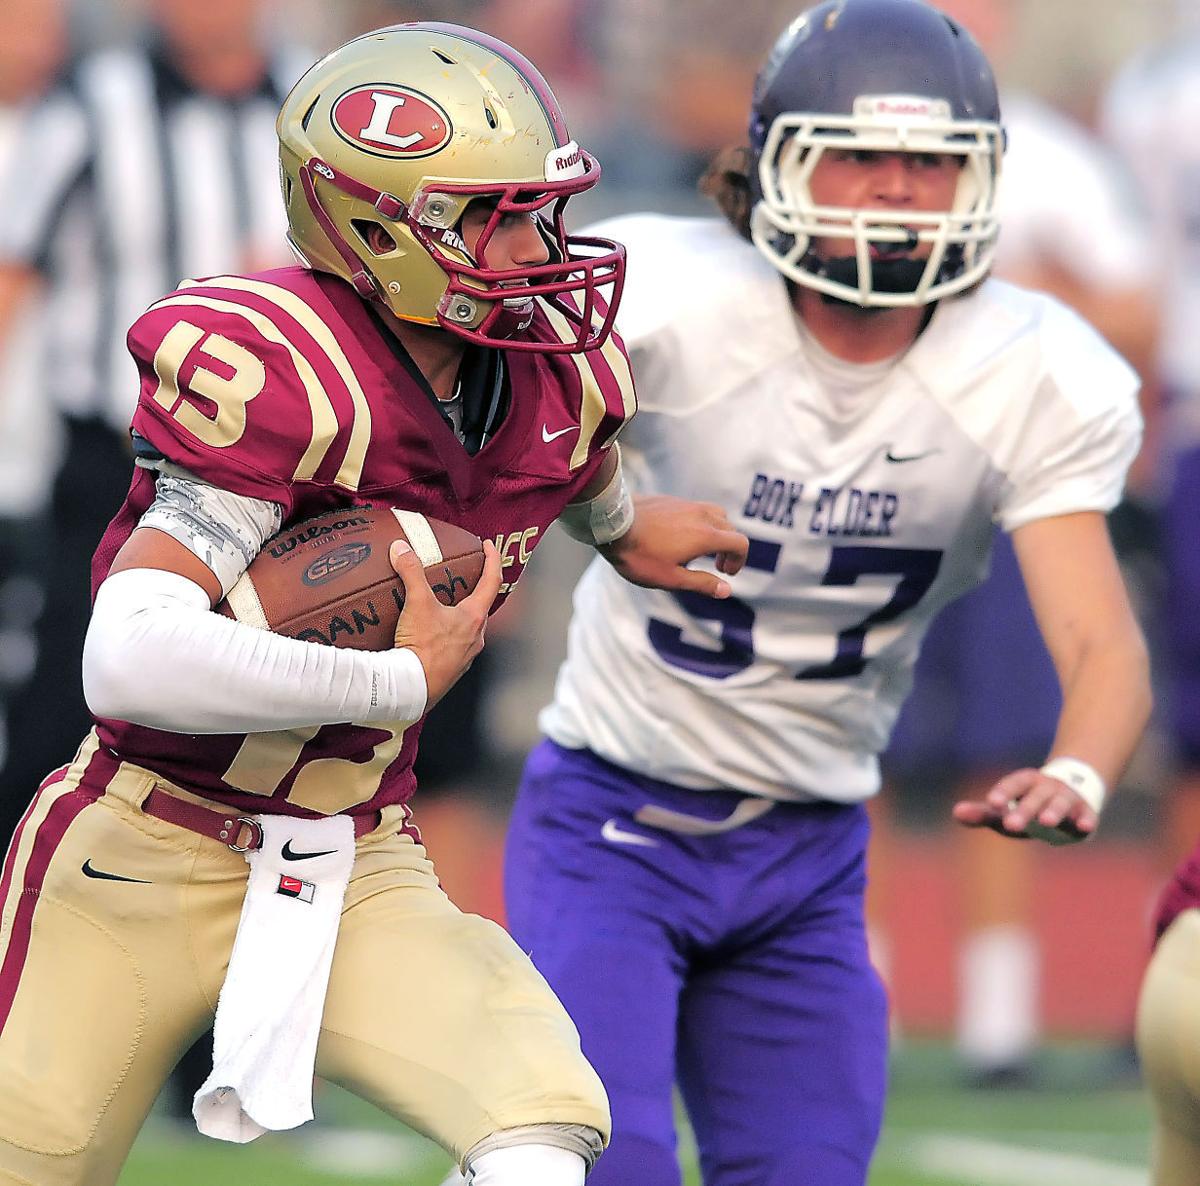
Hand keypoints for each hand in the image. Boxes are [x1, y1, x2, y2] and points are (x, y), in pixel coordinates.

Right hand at [389, 539, 501, 710]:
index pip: (491, 581)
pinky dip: (448, 634)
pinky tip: (431, 633)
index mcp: (474, 617)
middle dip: (476, 589)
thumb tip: (402, 548)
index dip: (492, 560)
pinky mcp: (452, 669)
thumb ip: (411, 572)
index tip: (488, 546)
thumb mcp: (417, 603)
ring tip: (445, 605)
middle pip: (481, 606)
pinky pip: (455, 646)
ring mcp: (466, 655)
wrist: (413, 689)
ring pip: (469, 628)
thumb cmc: (422, 647)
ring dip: (461, 614)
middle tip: (466, 576)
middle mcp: (476, 637)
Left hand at [599, 495, 748, 598]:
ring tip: (700, 549)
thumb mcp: (671, 578)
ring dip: (717, 532)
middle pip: (730, 529)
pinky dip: (700, 523)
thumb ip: (702, 583)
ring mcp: (686, 504)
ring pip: (715, 514)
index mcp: (706, 535)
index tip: (725, 572)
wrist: (612, 525)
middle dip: (729, 549)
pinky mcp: (671, 500)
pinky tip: (679, 537)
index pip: (740, 543)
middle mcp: (701, 515)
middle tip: (716, 566)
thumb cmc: (640, 556)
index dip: (739, 560)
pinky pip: (696, 509)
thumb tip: (726, 590)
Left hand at [951, 767, 1098, 845]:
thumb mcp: (1008, 808)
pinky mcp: (1086, 813)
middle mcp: (1047, 787)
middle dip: (1024, 810)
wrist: (1073, 791)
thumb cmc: (1030, 805)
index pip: (1013, 784)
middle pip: (1035, 797)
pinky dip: (1086, 820)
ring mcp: (1068, 798)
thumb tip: (956, 813)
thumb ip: (984, 813)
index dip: (1003, 792)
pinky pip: (1087, 815)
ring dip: (1053, 811)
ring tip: (1045, 822)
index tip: (991, 802)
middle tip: (1010, 824)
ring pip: (1061, 803)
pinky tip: (1084, 827)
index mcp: (1026, 783)